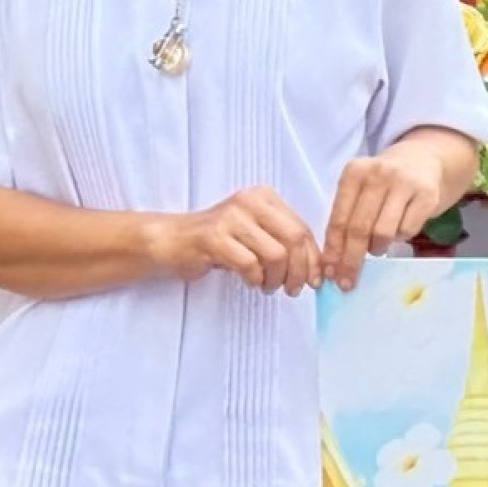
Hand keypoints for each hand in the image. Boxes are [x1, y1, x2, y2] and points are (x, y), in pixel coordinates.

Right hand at [148, 187, 321, 295]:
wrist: (172, 240)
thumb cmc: (219, 242)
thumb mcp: (255, 235)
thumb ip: (283, 243)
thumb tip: (315, 270)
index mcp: (264, 197)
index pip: (302, 228)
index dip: (313, 258)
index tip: (314, 280)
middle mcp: (249, 201)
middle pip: (294, 239)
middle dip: (300, 270)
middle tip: (293, 289)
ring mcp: (230, 217)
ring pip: (275, 254)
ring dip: (277, 279)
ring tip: (268, 287)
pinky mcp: (213, 237)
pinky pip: (249, 264)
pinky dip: (255, 279)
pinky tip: (251, 282)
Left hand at [323, 143, 457, 287]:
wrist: (424, 160)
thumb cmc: (385, 183)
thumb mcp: (361, 190)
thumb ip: (347, 217)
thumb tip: (334, 263)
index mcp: (354, 172)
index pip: (339, 219)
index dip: (334, 250)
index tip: (330, 273)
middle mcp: (378, 174)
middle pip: (359, 229)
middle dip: (351, 260)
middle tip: (348, 281)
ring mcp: (404, 182)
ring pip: (383, 232)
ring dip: (377, 248)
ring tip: (377, 247)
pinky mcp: (427, 194)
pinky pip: (408, 230)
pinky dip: (400, 238)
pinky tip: (399, 230)